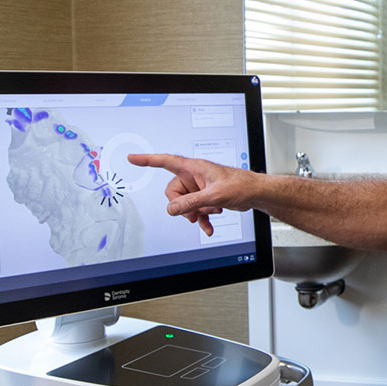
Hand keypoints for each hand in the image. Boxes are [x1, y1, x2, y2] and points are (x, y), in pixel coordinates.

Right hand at [127, 152, 255, 235]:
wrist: (255, 193)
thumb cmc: (240, 185)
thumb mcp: (213, 196)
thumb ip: (191, 203)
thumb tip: (172, 209)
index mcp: (194, 168)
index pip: (165, 161)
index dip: (147, 160)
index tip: (132, 158)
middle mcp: (194, 176)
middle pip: (173, 192)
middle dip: (183, 206)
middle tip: (194, 213)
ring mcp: (199, 187)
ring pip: (184, 204)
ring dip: (195, 213)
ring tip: (210, 214)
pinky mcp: (205, 197)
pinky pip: (194, 209)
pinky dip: (201, 219)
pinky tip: (208, 227)